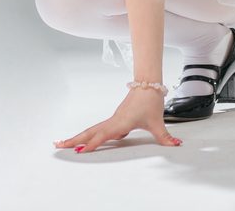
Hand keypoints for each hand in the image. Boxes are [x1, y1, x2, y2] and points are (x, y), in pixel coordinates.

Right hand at [53, 87, 182, 152]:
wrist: (148, 84)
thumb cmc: (151, 101)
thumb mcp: (158, 122)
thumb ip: (165, 136)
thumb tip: (176, 145)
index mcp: (122, 122)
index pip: (105, 135)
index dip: (93, 143)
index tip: (80, 151)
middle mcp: (114, 121)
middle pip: (91, 132)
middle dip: (75, 140)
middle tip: (58, 146)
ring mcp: (113, 119)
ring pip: (92, 129)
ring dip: (78, 137)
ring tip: (62, 143)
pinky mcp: (115, 118)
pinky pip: (98, 128)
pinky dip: (88, 134)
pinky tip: (82, 141)